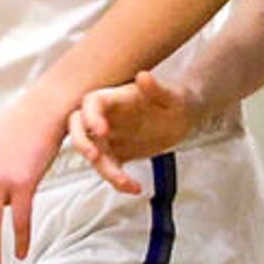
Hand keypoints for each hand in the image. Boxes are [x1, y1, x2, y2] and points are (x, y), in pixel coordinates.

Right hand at [66, 70, 193, 196]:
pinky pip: (109, 169)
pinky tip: (135, 187)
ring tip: (125, 182)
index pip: (91, 103)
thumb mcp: (172, 95)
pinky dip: (118, 182)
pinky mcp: (117, 155)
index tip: (102, 131)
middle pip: (78, 128)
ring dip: (104, 170)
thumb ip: (157, 88)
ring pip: (93, 154)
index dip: (90, 117)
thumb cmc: (176, 100)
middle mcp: (105, 118)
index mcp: (114, 99)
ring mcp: (109, 138)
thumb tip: (143, 76)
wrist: (184, 117)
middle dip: (81, 143)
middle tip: (95, 156)